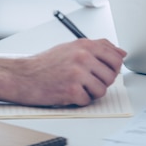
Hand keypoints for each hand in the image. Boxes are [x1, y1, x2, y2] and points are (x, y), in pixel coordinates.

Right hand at [0, 38, 126, 106]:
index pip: (115, 56)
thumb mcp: (74, 47)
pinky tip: (69, 92)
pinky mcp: (71, 90)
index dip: (114, 67)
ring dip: (91, 92)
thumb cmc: (47, 62)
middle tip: (88, 80)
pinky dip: (80, 100)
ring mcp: (77, 73)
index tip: (107, 70)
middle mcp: (83, 56)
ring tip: (78, 86)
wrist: (24, 75)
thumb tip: (121, 52)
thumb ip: (99, 47)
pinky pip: (88, 100)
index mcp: (85, 44)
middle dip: (103, 81)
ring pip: (102, 89)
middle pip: (112, 74)